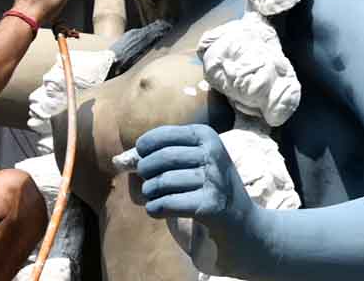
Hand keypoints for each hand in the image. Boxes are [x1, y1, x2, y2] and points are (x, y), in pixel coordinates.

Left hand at [136, 124, 257, 276]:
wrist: (244, 227)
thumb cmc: (208, 191)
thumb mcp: (190, 165)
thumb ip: (158, 158)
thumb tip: (119, 160)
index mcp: (206, 136)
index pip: (161, 135)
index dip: (144, 147)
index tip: (141, 157)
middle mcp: (212, 153)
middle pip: (159, 158)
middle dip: (145, 171)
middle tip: (147, 183)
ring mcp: (213, 179)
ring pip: (161, 182)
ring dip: (150, 193)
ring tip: (155, 198)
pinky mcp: (210, 205)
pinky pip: (166, 203)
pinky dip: (155, 208)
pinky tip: (158, 210)